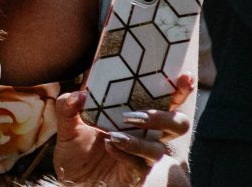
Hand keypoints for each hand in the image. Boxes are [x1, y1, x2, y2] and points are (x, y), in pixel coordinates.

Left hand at [54, 76, 193, 186]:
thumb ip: (68, 107)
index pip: (165, 103)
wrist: (71, 181)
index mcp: (136, 119)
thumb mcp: (67, 126)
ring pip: (158, 149)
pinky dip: (125, 154)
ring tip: (114, 135)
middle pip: (178, 125)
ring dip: (138, 141)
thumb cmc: (77, 151)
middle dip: (162, 117)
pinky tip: (110, 146)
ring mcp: (143, 157)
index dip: (179, 91)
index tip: (183, 76)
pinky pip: (139, 166)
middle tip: (133, 115)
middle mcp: (146, 137)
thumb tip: (78, 94)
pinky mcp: (135, 175)